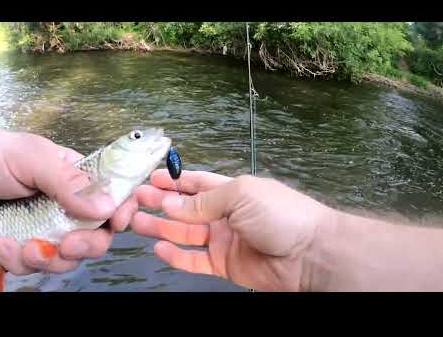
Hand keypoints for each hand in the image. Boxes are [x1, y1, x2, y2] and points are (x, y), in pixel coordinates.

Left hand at [0, 128, 130, 274]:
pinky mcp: (25, 248)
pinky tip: (2, 245)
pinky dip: (19, 262)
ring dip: (49, 259)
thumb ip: (70, 182)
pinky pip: (36, 267)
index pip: (115, 197)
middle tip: (68, 244)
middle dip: (87, 245)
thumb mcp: (33, 158)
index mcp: (78, 179)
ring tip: (23, 247)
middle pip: (99, 235)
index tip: (118, 223)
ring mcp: (47, 229)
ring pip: (70, 258)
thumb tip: (108, 206)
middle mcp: (68, 207)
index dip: (123, 211)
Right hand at [129, 169, 335, 290]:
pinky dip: (176, 255)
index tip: (149, 178)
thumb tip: (171, 203)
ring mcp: (223, 241)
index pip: (196, 183)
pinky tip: (159, 248)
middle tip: (134, 200)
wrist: (309, 253)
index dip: (174, 181)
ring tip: (136, 222)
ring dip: (161, 227)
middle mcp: (225, 215)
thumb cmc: (278, 213)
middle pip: (186, 209)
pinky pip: (194, 259)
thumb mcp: (240, 195)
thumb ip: (204, 201)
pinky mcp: (224, 265)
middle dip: (161, 203)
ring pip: (185, 233)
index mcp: (231, 191)